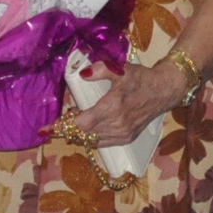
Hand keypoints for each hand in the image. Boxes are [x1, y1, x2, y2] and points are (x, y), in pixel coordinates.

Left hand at [67, 60, 190, 147]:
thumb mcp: (120, 69)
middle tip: (63, 118)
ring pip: (92, 140)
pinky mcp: (128, 138)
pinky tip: (89, 128)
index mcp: (112, 107)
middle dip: (69, 129)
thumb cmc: (141, 79)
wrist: (164, 91)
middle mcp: (117, 124)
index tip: (48, 126)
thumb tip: (82, 74)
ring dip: (80, 133)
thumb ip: (100, 70)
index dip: (63, 126)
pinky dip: (92, 138)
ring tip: (76, 120)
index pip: (81, 124)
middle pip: (83, 134)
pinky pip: (103, 144)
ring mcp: (123, 134)